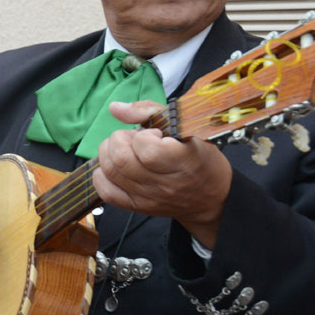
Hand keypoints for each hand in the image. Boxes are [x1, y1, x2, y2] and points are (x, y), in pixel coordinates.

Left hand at [93, 100, 231, 247]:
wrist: (212, 198)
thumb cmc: (201, 159)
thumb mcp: (186, 128)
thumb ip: (150, 112)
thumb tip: (114, 107)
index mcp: (183, 162)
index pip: (147, 150)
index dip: (143, 136)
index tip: (154, 134)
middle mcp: (164, 184)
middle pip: (121, 160)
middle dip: (119, 140)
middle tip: (132, 138)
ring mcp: (149, 198)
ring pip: (110, 173)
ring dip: (109, 153)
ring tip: (123, 149)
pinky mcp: (138, 207)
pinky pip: (107, 193)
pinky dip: (102, 175)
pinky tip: (114, 167)